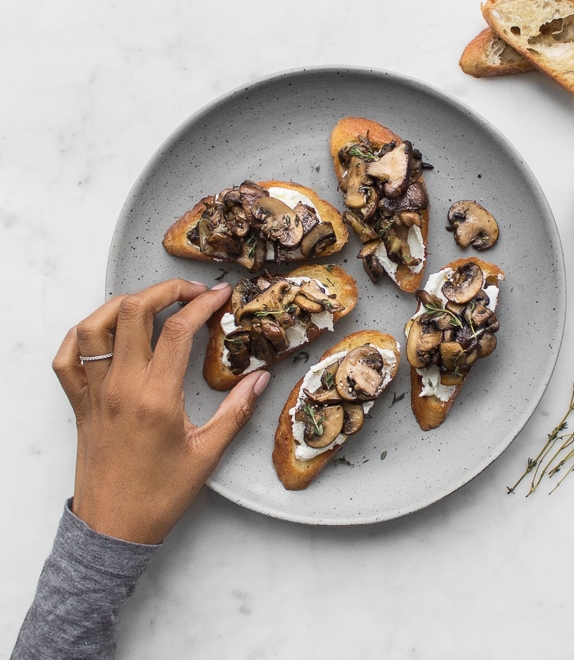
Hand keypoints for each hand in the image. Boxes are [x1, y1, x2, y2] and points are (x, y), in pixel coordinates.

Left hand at [52, 279, 269, 543]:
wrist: (113, 528)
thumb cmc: (160, 495)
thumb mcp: (207, 453)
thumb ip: (237, 411)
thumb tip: (261, 378)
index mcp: (155, 397)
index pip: (178, 330)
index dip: (202, 303)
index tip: (220, 295)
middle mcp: (120, 387)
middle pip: (133, 312)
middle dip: (166, 290)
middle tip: (192, 292)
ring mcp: (94, 393)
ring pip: (94, 327)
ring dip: (122, 304)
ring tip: (151, 304)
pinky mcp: (79, 404)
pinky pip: (67, 359)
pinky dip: (83, 336)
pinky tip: (106, 334)